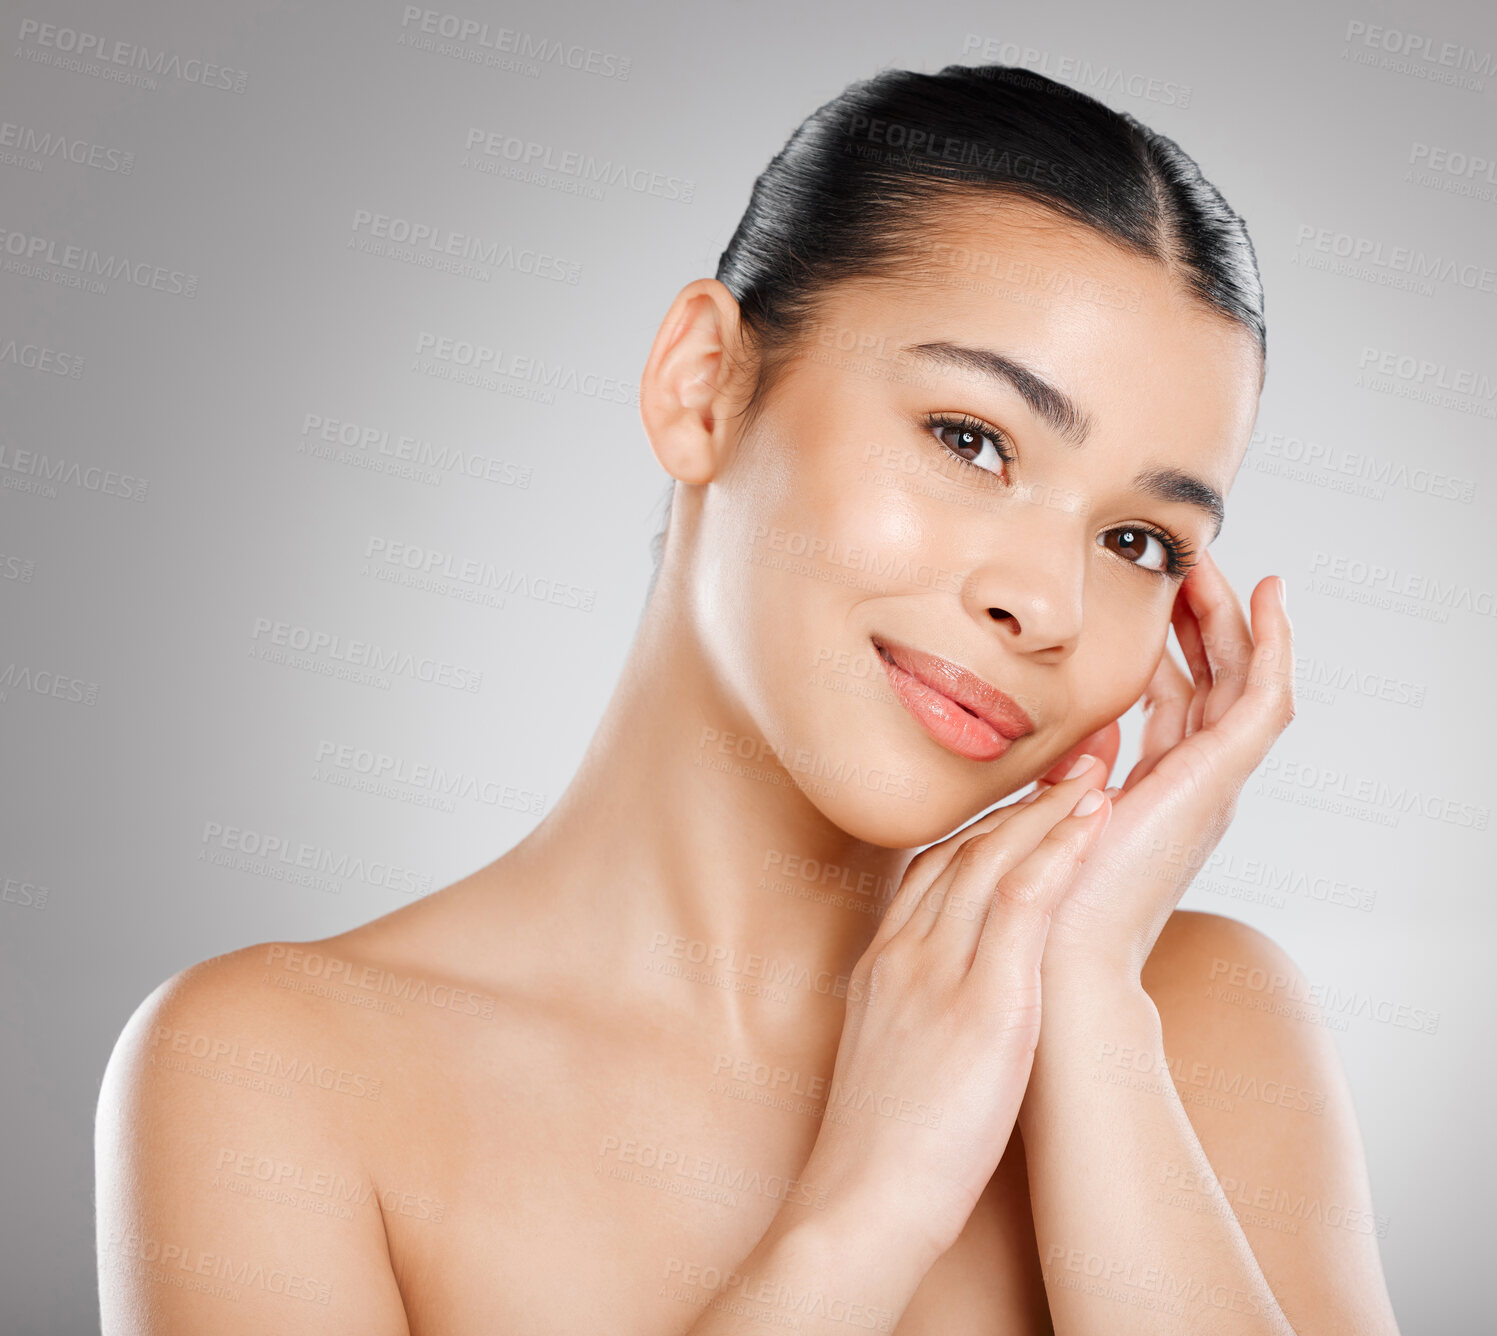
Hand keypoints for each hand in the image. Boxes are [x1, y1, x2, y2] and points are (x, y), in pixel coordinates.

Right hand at [793, 764, 1111, 1261]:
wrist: (857, 1203)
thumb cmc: (876, 1151)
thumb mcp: (886, 1060)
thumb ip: (912, 1015)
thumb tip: (948, 1012)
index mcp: (881, 964)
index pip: (931, 869)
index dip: (982, 828)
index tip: (1022, 803)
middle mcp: (904, 952)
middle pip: (963, 850)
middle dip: (1019, 801)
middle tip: (1068, 762)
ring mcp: (938, 971)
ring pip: (994, 860)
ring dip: (1048, 808)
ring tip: (1094, 772)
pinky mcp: (983, 1002)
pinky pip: (1023, 902)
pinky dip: (1060, 851)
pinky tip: (1093, 820)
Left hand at [1023, 552, 1295, 985]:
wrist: (1058, 957)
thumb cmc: (1041, 897)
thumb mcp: (1049, 809)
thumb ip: (1064, 769)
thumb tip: (1066, 732)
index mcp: (1156, 789)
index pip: (1174, 698)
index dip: (1167, 644)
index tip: (1146, 595)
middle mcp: (1194, 784)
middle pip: (1214, 681)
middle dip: (1203, 617)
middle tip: (1185, 559)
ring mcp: (1213, 783)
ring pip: (1243, 680)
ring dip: (1233, 617)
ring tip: (1211, 560)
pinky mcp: (1219, 781)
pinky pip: (1265, 700)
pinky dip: (1273, 646)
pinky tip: (1266, 598)